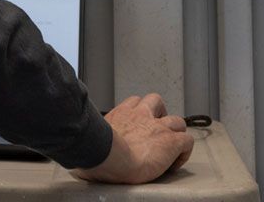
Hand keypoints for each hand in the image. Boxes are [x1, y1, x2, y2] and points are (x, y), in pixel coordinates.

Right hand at [70, 93, 193, 184]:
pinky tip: (176, 161)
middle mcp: (142, 115)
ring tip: (171, 144)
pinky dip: (184, 151)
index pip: (133, 103)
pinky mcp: (171, 141)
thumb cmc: (96, 152)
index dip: (139, 112)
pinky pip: (187, 141)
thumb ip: (90, 140)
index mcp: (122, 114)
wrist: (110, 157)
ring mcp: (158, 127)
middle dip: (159, 113)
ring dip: (175, 130)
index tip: (137, 126)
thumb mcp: (91, 139)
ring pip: (177, 120)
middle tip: (156, 128)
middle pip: (156, 102)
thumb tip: (77, 157)